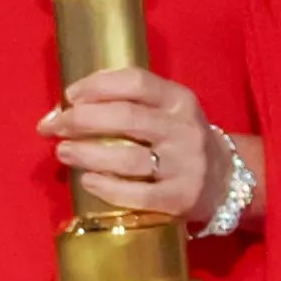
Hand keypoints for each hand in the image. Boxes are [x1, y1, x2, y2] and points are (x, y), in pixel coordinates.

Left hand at [40, 65, 222, 222]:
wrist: (227, 181)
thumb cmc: (179, 141)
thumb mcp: (167, 113)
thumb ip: (125, 106)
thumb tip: (61, 112)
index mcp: (179, 100)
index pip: (136, 82)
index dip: (97, 85)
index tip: (70, 95)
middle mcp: (184, 130)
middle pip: (125, 118)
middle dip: (81, 120)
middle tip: (54, 126)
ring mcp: (185, 166)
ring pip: (127, 158)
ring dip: (87, 153)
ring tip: (63, 152)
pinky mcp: (180, 198)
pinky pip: (137, 194)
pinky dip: (107, 187)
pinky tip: (87, 180)